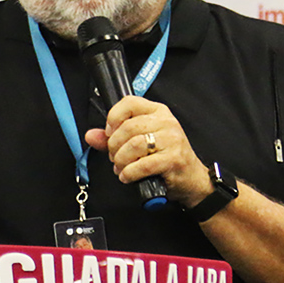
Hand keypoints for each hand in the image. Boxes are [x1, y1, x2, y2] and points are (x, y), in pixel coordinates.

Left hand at [84, 96, 210, 207]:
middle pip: (128, 127)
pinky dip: (130, 173)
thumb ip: (114, 137)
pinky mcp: (174, 159)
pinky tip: (127, 176)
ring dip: (121, 161)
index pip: (129, 102)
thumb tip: (91, 135)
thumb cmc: (166, 158)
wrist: (192, 180)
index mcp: (158, 111)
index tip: (109, 132)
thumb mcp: (141, 143)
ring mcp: (172, 140)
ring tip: (121, 168)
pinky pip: (143, 164)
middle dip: (114, 146)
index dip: (113, 117)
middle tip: (114, 157)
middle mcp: (167, 122)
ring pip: (134, 145)